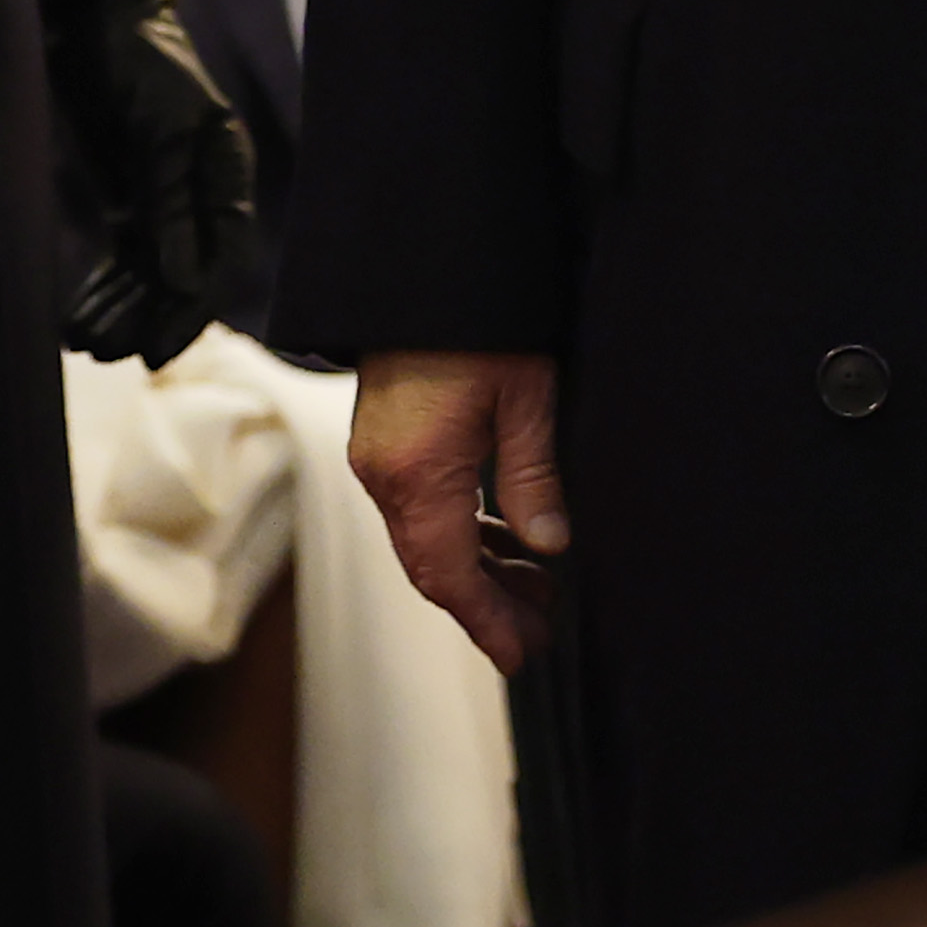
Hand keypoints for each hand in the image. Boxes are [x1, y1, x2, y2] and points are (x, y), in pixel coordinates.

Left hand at [45, 0, 255, 366]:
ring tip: (85, 343)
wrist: (97, 18)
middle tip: (107, 353)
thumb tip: (181, 280)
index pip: (221, 259)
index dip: (191, 310)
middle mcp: (203, 195)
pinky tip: (79, 315)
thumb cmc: (142, 61)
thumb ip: (170, 200)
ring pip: (150, 272)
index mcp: (228, 174)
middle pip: (184, 275)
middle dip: (147, 317)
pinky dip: (105, 285)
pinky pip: (125, 255)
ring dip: (121, 309)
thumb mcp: (161, 127)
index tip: (155, 350)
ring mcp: (166, 199)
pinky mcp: (130, 197)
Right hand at [351, 349, 568, 670]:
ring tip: (536, 586)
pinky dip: (458, 536)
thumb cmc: (478, 327)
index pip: (449, 574)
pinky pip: (417, 511)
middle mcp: (384, 475)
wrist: (419, 270)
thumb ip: (533, 479)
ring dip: (475, 570)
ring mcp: (377, 460)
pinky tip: (503, 537)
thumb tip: (550, 546)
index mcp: (418, 474)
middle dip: (485, 605)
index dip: (485, 621)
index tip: (521, 656)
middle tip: (539, 632)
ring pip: (423, 541)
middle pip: (431, 566)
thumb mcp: (526, 400)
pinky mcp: (383, 444)